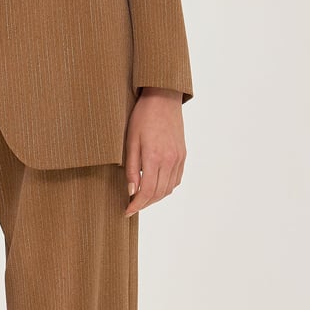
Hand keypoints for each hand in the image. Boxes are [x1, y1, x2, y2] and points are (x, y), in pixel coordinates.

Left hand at [124, 87, 185, 216]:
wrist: (163, 98)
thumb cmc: (142, 116)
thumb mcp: (130, 140)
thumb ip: (130, 167)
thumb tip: (131, 191)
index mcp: (154, 157)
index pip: (147, 191)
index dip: (136, 205)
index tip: (127, 211)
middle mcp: (170, 161)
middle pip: (159, 193)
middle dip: (144, 203)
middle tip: (132, 205)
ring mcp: (178, 158)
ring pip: (169, 189)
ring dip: (155, 197)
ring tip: (142, 196)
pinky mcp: (183, 155)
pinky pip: (176, 179)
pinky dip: (166, 187)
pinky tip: (156, 184)